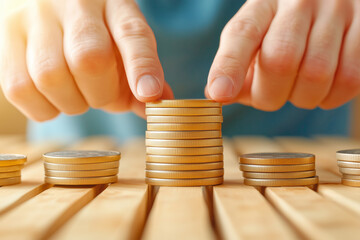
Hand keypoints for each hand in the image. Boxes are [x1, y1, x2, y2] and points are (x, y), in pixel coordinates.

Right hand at [0, 0, 172, 120]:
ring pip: (51, 76)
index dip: (142, 67)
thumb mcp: (123, 42)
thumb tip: (159, 101)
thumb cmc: (93, 32)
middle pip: (89, 59)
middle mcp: (74, 4)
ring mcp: (34, 18)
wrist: (42, 1)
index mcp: (113, 4)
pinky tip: (53, 97)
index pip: (131, 33)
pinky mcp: (5, 36)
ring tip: (76, 94)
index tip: (148, 94)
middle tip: (100, 94)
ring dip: (71, 103)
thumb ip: (142, 71)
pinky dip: (43, 107)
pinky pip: (20, 88)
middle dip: (101, 94)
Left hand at [206, 0, 359, 109]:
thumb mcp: (255, 35)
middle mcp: (299, 2)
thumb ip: (235, 62)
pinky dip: (331, 97)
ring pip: (316, 75)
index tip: (220, 94)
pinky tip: (322, 89)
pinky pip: (350, 79)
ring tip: (298, 89)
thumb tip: (217, 94)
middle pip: (280, 60)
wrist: (331, 0)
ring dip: (302, 98)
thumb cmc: (282, 28)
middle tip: (269, 96)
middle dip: (269, 95)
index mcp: (263, 3)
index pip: (242, 34)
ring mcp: (337, 11)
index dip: (229, 67)